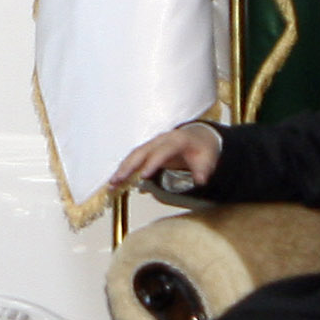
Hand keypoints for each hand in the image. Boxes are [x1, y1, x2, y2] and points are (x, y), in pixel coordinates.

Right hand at [107, 122, 221, 195]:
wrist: (200, 137)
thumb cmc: (202, 149)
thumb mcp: (208, 159)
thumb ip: (203, 170)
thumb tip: (200, 180)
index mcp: (177, 140)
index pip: (162, 152)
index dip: (152, 163)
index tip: (144, 176)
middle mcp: (161, 140)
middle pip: (142, 151)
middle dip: (129, 166)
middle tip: (118, 179)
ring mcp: (153, 144)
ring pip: (134, 155)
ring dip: (122, 168)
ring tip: (112, 183)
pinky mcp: (148, 150)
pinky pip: (134, 159)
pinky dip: (124, 169)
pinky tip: (116, 181)